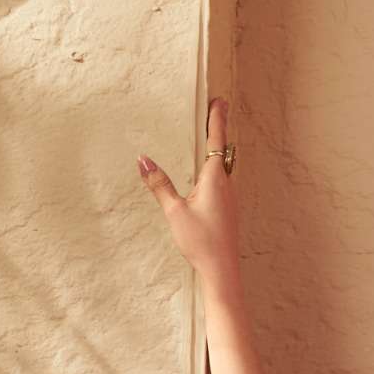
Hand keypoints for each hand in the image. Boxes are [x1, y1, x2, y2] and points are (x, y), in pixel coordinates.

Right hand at [137, 93, 239, 279]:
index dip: (217, 119)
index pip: (216, 140)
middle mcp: (227, 185)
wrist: (222, 273)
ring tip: (211, 134)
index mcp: (215, 180)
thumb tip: (142, 160)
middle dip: (218, 129)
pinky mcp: (229, 211)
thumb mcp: (174, 212)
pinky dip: (216, 168)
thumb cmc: (201, 243)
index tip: (219, 100)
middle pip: (222, 150)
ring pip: (224, 167)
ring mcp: (231, 199)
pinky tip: (209, 173)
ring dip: (217, 149)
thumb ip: (159, 184)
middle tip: (215, 108)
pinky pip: (223, 181)